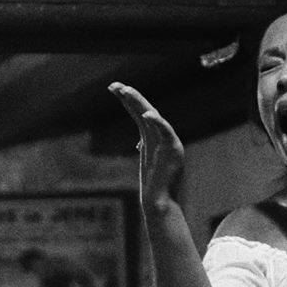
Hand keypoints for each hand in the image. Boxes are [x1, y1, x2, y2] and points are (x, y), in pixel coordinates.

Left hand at [110, 82, 185, 212]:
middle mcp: (159, 135)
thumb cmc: (154, 183)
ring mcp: (167, 142)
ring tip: (126, 91)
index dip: (127, 100)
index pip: (138, 113)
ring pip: (152, 116)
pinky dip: (157, 122)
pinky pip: (165, 132)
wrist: (159, 201)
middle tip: (114, 85)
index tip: (113, 88)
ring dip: (139, 103)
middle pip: (144, 110)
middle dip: (130, 96)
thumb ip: (145, 147)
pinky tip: (147, 115)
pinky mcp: (173, 150)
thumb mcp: (147, 160)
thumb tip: (139, 143)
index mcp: (151, 136)